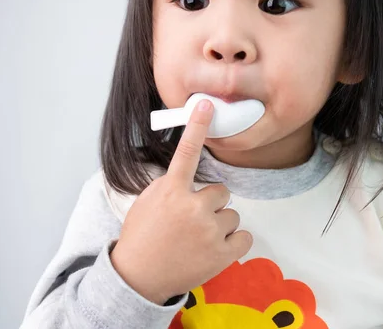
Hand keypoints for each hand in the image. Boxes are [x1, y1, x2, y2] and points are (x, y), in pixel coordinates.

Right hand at [110, 99, 252, 304]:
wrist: (138, 278)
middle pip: (221, 191)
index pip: (186, 152)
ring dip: (219, 225)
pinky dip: (234, 243)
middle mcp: (193, 207)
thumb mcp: (147, 202)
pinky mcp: (222, 254)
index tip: (206, 105)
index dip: (197, 126)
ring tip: (198, 239)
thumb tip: (188, 176)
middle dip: (210, 204)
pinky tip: (215, 249)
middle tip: (192, 221)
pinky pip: (244, 236)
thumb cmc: (141, 238)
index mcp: (171, 192)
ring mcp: (209, 231)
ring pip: (232, 215)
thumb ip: (170, 185)